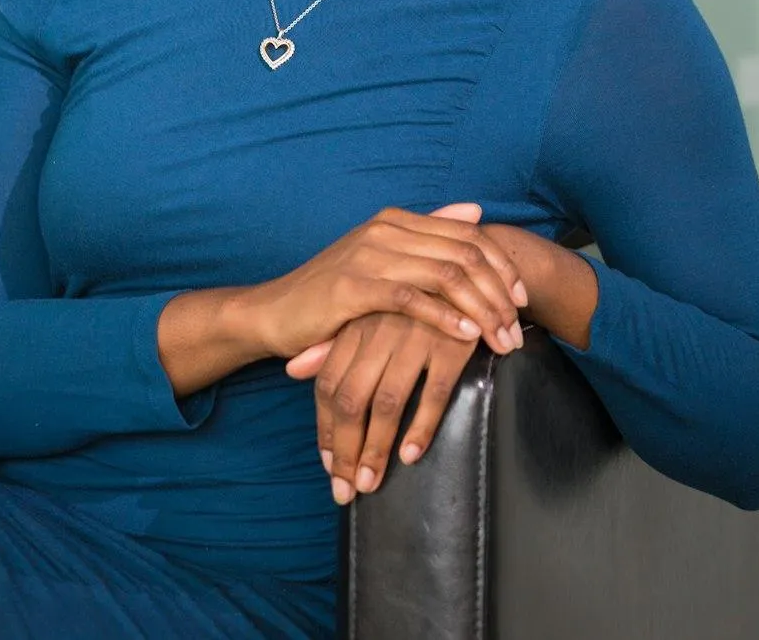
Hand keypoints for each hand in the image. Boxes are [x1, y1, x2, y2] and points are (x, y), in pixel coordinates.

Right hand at [250, 202, 526, 362]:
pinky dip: (444, 317)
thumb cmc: (333, 293)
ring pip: (446, 275)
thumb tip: (475, 211)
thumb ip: (428, 235)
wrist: (275, 312)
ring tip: (500, 339)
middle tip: (517, 328)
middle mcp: (386, 230)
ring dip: (481, 309)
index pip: (467, 235)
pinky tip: (466, 336)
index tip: (522, 299)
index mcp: (396, 221)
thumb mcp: (382, 259)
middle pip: (464, 254)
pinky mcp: (353, 287)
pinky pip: (412, 299)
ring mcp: (369, 255)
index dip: (501, 265)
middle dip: (499, 293)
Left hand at [285, 311, 479, 503]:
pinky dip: (421, 427)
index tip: (329, 466)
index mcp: (358, 326)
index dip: (326, 429)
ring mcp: (416, 337)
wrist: (468, 269)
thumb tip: (290, 370)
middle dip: (345, 450)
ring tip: (370, 483)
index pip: (329, 385)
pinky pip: (435, 393)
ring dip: (376, 449)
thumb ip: (332, 346)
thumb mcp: (370, 315)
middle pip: (352, 400)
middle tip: (345, 490)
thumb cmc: (413, 301)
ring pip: (388, 402)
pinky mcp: (452, 345)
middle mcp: (381, 332)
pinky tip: (410, 454)